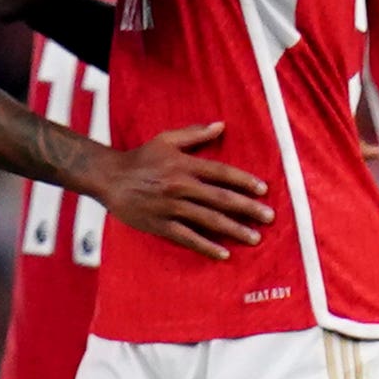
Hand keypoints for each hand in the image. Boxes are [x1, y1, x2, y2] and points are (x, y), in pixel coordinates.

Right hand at [87, 121, 271, 258]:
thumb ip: (194, 133)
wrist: (109, 178)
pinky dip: (206, 246)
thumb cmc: (140, 158)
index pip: (221, 173)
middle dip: (248, 208)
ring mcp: (171, 207)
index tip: (263, 190)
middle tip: (269, 217)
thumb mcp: (166, 139)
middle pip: (221, 199)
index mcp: (184, 165)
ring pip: (208, 220)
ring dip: (234, 229)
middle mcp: (181, 186)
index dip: (244, 181)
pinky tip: (224, 253)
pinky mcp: (160, 224)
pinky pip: (188, 237)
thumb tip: (221, 125)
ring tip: (255, 237)